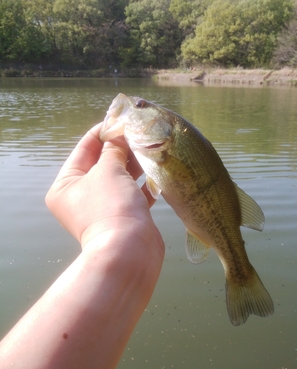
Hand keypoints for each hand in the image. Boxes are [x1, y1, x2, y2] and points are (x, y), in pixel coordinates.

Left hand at [45, 123, 163, 256]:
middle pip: (103, 162)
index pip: (84, 148)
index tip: (122, 117)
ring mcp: (104, 208)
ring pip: (120, 178)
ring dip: (135, 163)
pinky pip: (133, 194)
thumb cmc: (111, 205)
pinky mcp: (124, 217)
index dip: (103, 131)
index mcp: (67, 185)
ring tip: (151, 147)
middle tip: (141, 131)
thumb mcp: (109, 170)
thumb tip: (119, 133)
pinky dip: (143, 183)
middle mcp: (81, 196)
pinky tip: (157, 170)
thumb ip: (114, 148)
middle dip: (122, 147)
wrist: (129, 251)